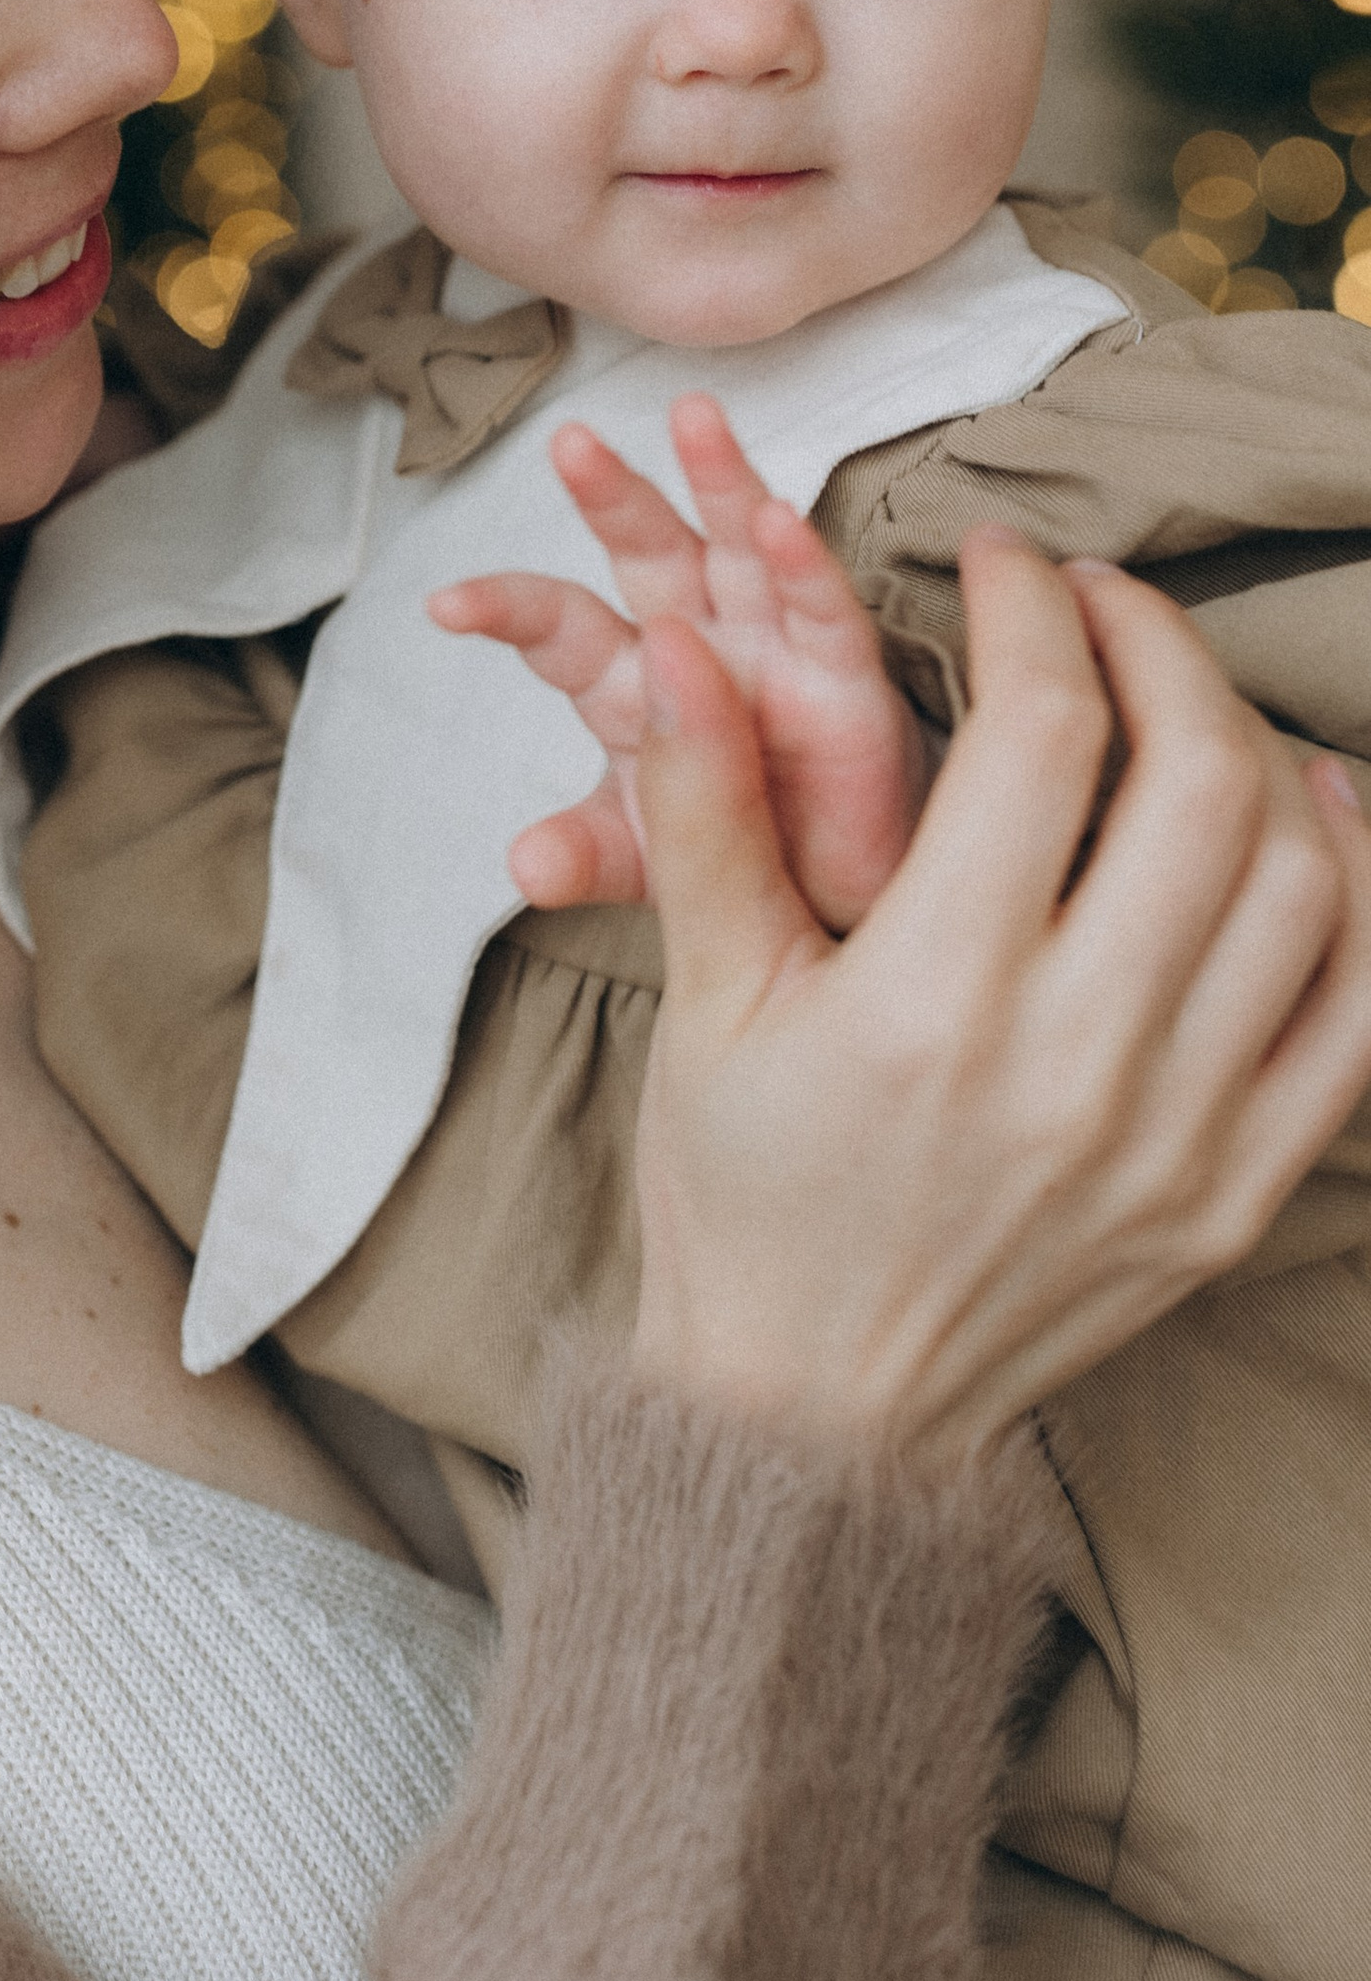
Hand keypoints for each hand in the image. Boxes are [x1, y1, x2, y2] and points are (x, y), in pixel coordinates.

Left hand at [428, 396, 923, 927]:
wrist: (839, 890)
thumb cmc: (732, 843)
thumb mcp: (649, 857)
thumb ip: (589, 853)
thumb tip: (527, 867)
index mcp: (630, 680)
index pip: (559, 627)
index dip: (508, 609)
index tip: (446, 604)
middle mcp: (696, 637)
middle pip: (646, 550)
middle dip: (611, 497)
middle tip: (569, 444)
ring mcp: (771, 644)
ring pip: (737, 542)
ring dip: (717, 479)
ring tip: (691, 418)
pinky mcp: (844, 673)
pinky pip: (821, 607)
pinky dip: (802, 561)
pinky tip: (779, 517)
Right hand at [626, 532, 1370, 1464]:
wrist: (813, 1418)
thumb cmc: (746, 1196)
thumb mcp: (705, 998)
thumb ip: (707, 805)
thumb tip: (678, 641)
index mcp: (933, 1005)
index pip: (1042, 735)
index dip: (1032, 610)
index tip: (999, 562)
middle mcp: (1079, 1066)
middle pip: (1201, 780)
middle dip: (1159, 643)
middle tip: (1097, 601)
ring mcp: (1181, 1136)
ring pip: (1300, 879)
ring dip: (1259, 747)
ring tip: (1181, 697)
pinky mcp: (1237, 1191)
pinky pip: (1358, 1014)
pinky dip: (1357, 893)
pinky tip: (1306, 818)